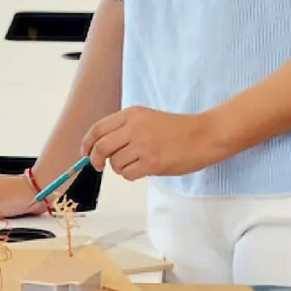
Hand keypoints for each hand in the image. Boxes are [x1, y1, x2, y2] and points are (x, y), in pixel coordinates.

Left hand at [82, 107, 220, 180]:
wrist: (205, 135)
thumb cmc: (178, 129)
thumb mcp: (147, 118)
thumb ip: (125, 128)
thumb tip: (100, 146)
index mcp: (131, 114)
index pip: (97, 129)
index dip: (87, 143)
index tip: (85, 153)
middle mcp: (134, 128)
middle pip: (101, 148)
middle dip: (96, 159)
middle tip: (99, 166)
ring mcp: (143, 146)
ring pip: (115, 164)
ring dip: (120, 168)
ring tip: (135, 164)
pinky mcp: (152, 163)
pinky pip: (128, 174)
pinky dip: (130, 176)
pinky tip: (142, 170)